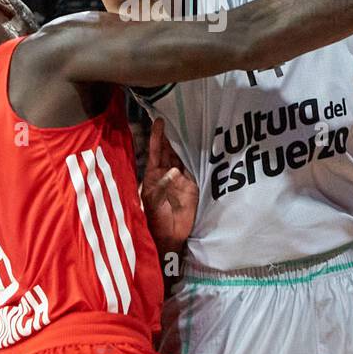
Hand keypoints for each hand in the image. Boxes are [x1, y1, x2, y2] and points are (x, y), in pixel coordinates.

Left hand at [140, 119, 198, 260]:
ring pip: (182, 157)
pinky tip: (200, 146)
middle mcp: (167, 173)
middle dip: (173, 135)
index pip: (156, 151)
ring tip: (189, 126)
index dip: (157, 136)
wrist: (169, 236)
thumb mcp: (153, 201)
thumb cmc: (155, 219)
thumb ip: (162, 185)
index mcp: (153, 174)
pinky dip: (196, 158)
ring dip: (184, 144)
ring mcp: (181, 178)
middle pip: (170, 150)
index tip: (159, 120)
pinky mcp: (192, 185)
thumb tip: (175, 171)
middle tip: (177, 117)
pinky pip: (194, 168)